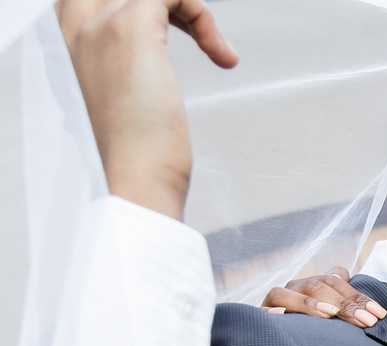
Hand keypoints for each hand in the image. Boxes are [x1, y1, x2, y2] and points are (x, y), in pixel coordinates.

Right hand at [57, 0, 237, 218]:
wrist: (130, 185)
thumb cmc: (129, 161)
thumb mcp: (114, 107)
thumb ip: (117, 77)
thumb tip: (140, 75)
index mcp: (62, 45)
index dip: (138, 6)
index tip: (175, 33)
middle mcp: (71, 27)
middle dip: (162, 3)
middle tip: (196, 30)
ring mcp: (96, 23)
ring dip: (190, 10)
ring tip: (215, 47)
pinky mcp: (131, 28)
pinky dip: (203, 16)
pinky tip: (222, 56)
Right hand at [262, 268, 386, 327]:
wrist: (284, 345)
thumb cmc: (318, 331)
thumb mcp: (336, 318)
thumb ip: (351, 308)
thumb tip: (378, 313)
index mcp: (313, 285)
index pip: (336, 281)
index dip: (358, 296)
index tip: (379, 314)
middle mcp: (294, 289)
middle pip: (317, 286)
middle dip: (344, 304)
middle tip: (366, 321)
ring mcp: (274, 302)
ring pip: (287, 294)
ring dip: (309, 304)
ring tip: (330, 315)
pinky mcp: (259, 318)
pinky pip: (260, 313)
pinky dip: (270, 314)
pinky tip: (280, 316)